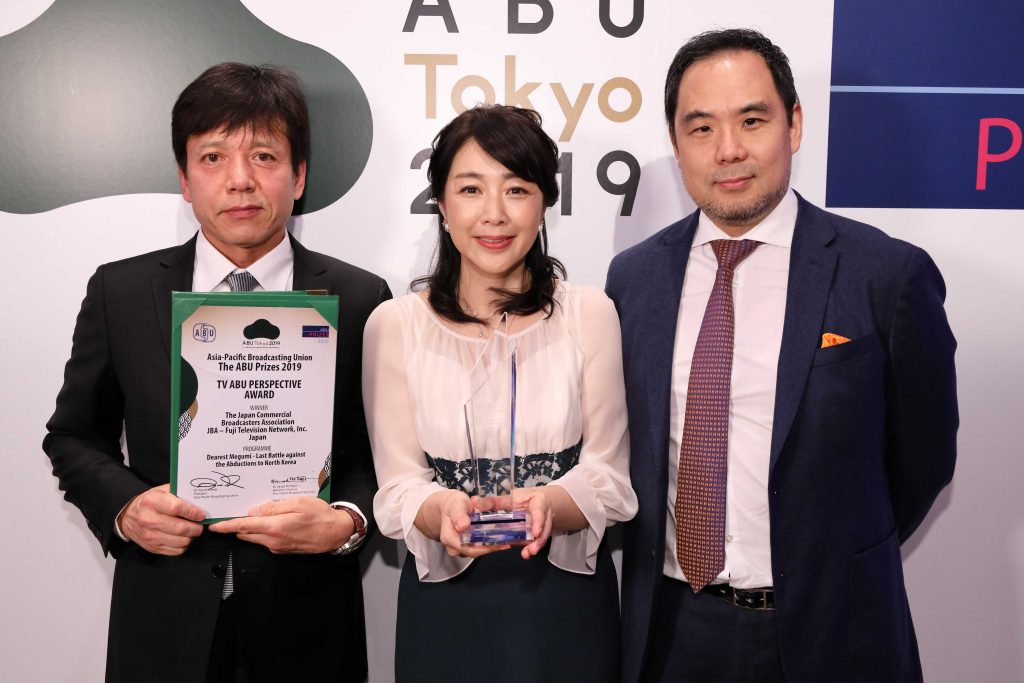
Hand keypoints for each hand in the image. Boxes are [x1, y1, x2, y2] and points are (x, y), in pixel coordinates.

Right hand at [117, 484, 204, 555]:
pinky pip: (176, 551)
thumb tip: (199, 500)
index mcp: (152, 502)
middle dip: (196, 528)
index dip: (193, 512)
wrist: (128, 517)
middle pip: (181, 528)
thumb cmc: (149, 502)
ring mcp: (150, 536)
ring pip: (181, 541)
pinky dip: (184, 545)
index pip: (177, 508)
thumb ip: (179, 493)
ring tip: (192, 531)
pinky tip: (183, 538)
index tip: (202, 514)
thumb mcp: (161, 491)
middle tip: (200, 525)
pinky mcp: (153, 547)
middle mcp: (149, 520)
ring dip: (191, 537)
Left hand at [208, 496, 351, 553]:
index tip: (214, 527)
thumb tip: (253, 511)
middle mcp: (273, 540)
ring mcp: (277, 547)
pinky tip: (271, 521)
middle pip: (246, 533)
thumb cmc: (320, 515)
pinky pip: (266, 540)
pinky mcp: (283, 549)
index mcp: (275, 527)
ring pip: (255, 537)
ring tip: (254, 514)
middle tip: (233, 512)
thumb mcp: (297, 503)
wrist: (336, 533)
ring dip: (250, 527)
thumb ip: (273, 507)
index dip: (226, 526)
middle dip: (237, 525)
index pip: (243, 526)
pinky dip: (262, 531)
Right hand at [429, 490, 510, 558]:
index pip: (468, 548)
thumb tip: (463, 525)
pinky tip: (500, 538)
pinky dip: (489, 543)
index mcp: (449, 538)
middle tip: (508, 541)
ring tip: (507, 539)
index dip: (485, 547)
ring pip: (478, 551)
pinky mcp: (466, 547)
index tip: (500, 542)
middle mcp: (453, 547)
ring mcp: (460, 549)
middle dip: (492, 547)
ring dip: (492, 546)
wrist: (450, 506)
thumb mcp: (456, 504)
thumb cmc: (453, 504)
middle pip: (475, 552)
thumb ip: (459, 514)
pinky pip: (479, 548)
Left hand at [481, 488, 553, 559]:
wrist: (539, 501)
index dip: (538, 521)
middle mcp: (545, 513)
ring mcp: (545, 523)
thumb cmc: (522, 498)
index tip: (535, 532)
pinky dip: (532, 547)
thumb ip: (492, 501)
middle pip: (545, 527)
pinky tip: (526, 554)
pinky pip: (539, 540)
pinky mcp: (542, 532)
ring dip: (536, 546)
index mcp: (538, 500)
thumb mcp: (509, 496)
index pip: (540, 511)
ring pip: (544, 536)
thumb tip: (473, 502)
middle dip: (538, 540)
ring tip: (527, 554)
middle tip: (531, 550)